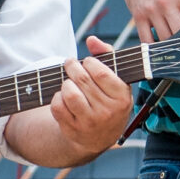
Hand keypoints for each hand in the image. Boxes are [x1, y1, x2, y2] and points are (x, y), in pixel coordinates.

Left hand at [46, 36, 135, 156]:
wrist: (99, 139)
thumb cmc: (108, 101)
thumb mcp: (116, 82)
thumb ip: (107, 56)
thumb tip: (92, 40)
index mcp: (122, 98)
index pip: (101, 73)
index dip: (90, 62)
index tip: (87, 62)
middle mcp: (108, 112)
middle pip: (82, 80)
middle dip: (72, 67)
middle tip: (70, 64)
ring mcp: (90, 122)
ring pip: (69, 93)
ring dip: (65, 83)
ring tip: (68, 81)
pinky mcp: (72, 129)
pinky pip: (58, 106)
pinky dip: (57, 97)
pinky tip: (64, 97)